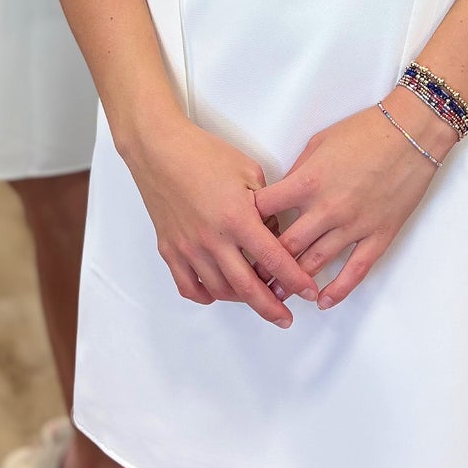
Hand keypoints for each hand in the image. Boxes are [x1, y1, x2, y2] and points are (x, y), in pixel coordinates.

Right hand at [122, 117, 318, 326]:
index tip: (309, 291)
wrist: (159, 149)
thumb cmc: (205, 154)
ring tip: (256, 299)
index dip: (295, 279)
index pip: (273, 259)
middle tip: (286, 317)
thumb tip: (273, 233)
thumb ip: (266, 206)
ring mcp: (188, 248)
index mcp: (237, 217)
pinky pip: (189, 286)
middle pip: (247, 287)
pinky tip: (219, 292)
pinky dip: (206, 295)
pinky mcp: (169, 249)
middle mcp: (213, 239)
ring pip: (220, 291)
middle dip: (271, 307)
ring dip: (242, 300)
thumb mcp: (249, 171)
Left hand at [253, 94, 447, 310]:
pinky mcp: (378, 235)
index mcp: (307, 181)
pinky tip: (322, 301)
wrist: (411, 133)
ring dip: (292, 282)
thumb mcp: (319, 143)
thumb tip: (283, 196)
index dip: (247, 223)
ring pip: (315, 263)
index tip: (240, 234)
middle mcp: (326, 208)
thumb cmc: (365, 131)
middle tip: (250, 276)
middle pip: (285, 246)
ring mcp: (354, 225)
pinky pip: (355, 271)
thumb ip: (298, 173)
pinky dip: (337, 290)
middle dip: (263, 264)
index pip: (265, 210)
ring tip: (275, 294)